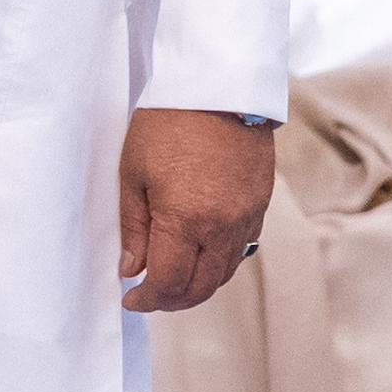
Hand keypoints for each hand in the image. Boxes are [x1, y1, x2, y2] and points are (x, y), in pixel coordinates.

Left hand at [119, 105, 274, 312]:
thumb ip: (134, 227)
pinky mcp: (261, 207)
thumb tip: (132, 270)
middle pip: (201, 287)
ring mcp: (247, 219)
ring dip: (197, 286)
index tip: (130, 300)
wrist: (219, 90)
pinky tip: (199, 257)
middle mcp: (223, 227)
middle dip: (172, 301)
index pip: (169, 282)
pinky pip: (241, 251)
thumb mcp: (133, 173)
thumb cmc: (167, 124)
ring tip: (170, 281)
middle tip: (148, 297)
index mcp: (186, 220)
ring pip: (224, 273)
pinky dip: (219, 265)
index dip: (147, 299)